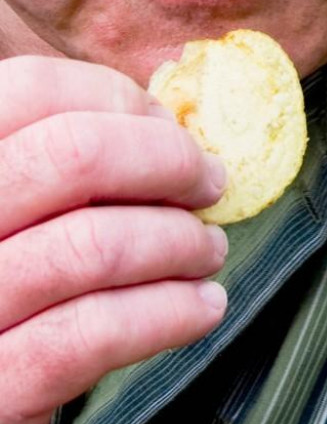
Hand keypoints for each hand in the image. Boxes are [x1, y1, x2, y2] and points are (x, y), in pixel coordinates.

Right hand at [0, 56, 226, 423]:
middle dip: (169, 163)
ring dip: (180, 242)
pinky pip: (96, 333)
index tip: (170, 131)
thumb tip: (168, 128)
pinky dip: (169, 313)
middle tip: (210, 185)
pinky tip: (201, 308)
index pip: (33, 90)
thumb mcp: (4, 212)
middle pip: (75, 155)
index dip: (122, 103)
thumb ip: (56, 167)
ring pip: (95, 245)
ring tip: (207, 251)